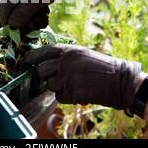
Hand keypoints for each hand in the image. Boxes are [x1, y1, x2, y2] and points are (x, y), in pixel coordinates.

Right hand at [0, 0, 80, 33]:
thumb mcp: (37, 0)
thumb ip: (23, 13)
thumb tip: (11, 26)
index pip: (3, 10)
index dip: (8, 23)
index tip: (15, 34)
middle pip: (11, 12)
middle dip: (24, 21)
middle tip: (37, 24)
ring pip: (20, 11)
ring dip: (32, 17)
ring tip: (44, 16)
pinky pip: (26, 7)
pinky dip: (34, 12)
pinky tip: (44, 11)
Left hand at [26, 44, 141, 109]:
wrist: (119, 80)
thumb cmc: (102, 66)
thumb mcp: (83, 53)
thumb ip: (65, 55)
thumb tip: (46, 59)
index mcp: (69, 51)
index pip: (43, 52)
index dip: (33, 56)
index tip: (28, 60)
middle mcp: (65, 63)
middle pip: (41, 71)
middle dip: (44, 75)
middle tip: (52, 77)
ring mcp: (67, 78)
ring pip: (49, 85)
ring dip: (57, 86)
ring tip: (71, 84)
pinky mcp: (72, 93)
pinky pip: (60, 96)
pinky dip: (65, 96)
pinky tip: (77, 91)